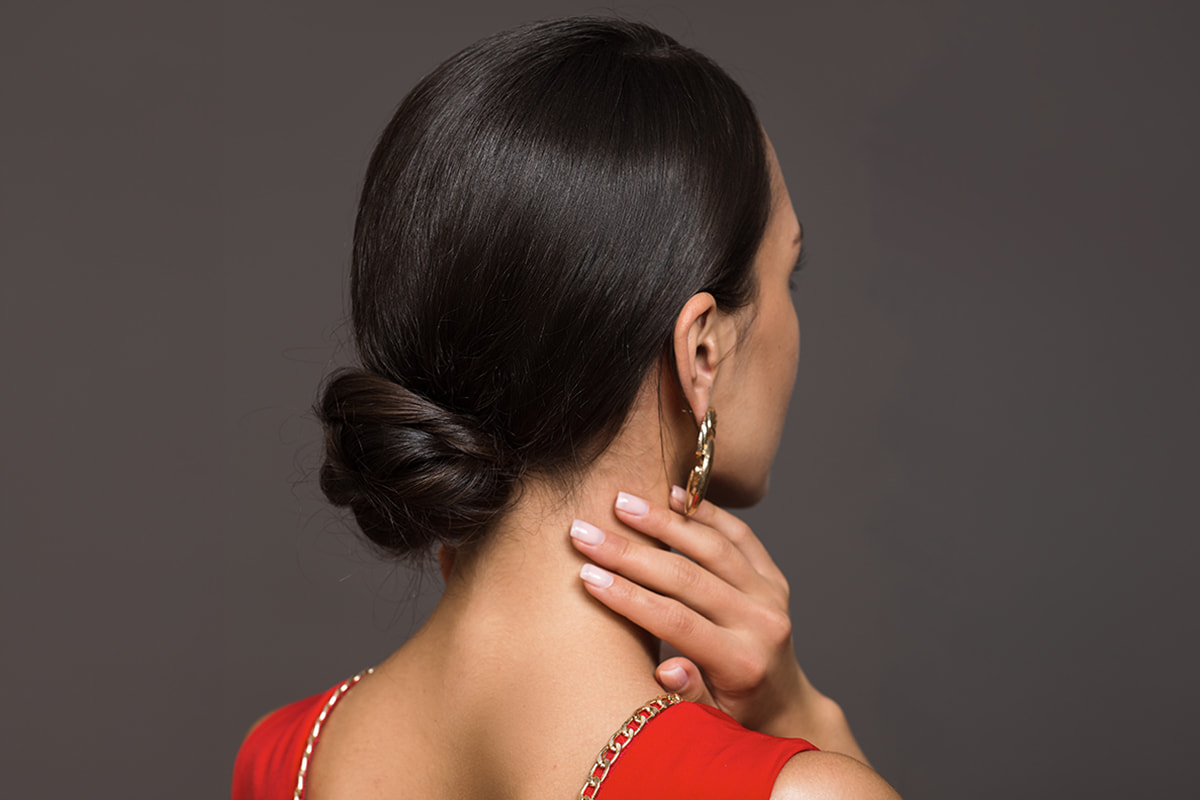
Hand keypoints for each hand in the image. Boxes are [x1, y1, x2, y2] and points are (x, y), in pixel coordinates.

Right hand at [570, 487, 866, 759]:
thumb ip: (688, 699)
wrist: (785, 706)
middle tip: (586, 532)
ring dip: (664, 521)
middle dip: (631, 553)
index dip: (629, 597)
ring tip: (621, 503)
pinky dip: (706, 513)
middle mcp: (763, 624)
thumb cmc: (734, 717)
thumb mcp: (709, 723)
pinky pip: (740, 535)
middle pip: (688, 578)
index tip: (586, 574)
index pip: (677, 622)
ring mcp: (772, 596)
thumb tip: (667, 670)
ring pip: (713, 546)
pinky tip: (672, 495)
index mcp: (742, 664)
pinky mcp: (773, 578)